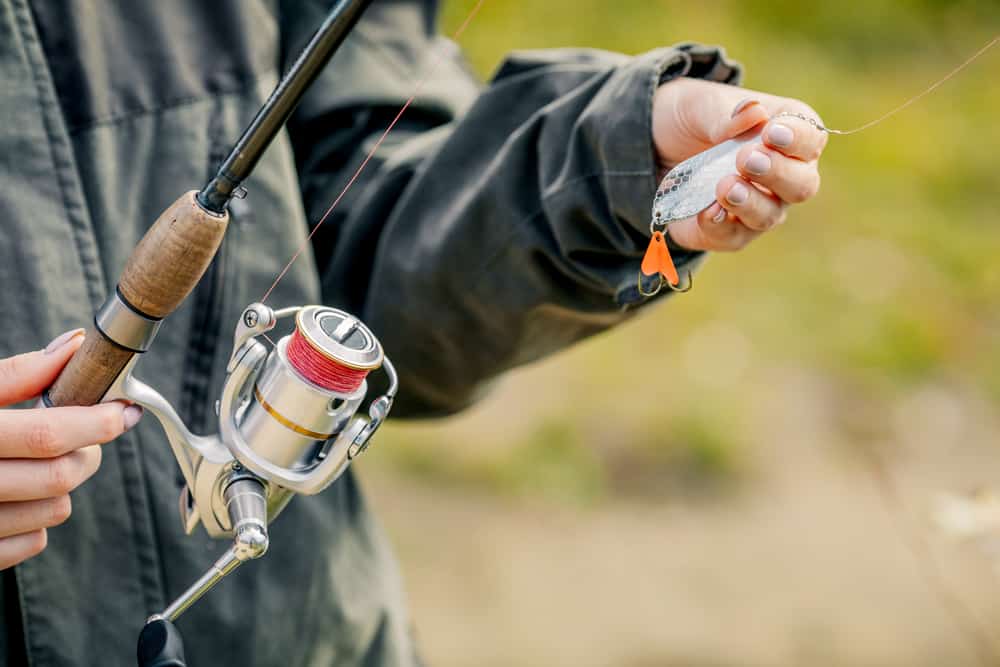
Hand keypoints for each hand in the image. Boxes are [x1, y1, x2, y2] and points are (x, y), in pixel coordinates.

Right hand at [0, 330, 141, 568]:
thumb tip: (76, 347)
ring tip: (43, 460)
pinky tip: (20, 494)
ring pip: (54, 509)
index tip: (123, 410)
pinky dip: (38, 518)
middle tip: (86, 432)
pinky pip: (31, 543)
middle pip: (59, 475)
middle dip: (88, 450)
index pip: (46, 434)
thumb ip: (15, 374)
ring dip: (64, 483)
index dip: (97, 421)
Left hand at [652, 77, 826, 251]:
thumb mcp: (701, 106)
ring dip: (749, 202)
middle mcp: (783, 176)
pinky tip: (707, 212)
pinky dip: (720, 225)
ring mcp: (759, 207)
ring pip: (770, 215)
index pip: (811, 138)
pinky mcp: (729, 232)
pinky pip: (733, 236)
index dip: (798, 137)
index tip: (772, 132)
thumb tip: (753, 112)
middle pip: (802, 184)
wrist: (655, 147)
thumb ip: (727, 113)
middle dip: (778, 173)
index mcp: (788, 134)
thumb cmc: (694, 119)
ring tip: (725, 187)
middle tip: (747, 160)